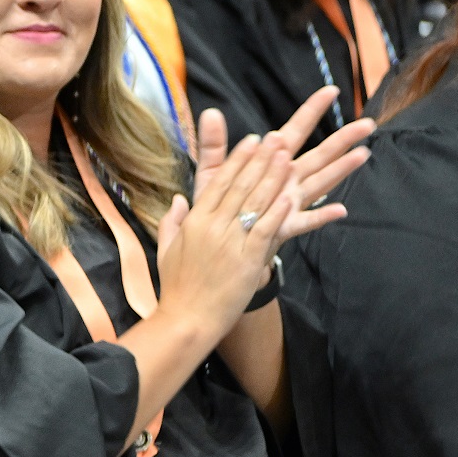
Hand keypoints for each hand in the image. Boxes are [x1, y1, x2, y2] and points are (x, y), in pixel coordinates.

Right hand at [153, 131, 294, 331]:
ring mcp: (230, 242)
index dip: (237, 160)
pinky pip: (265, 230)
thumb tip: (177, 200)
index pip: (218, 183)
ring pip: (255, 203)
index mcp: (194, 221)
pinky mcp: (247, 259)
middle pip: (240, 186)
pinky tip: (290, 194)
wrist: (187, 318)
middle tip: (276, 138)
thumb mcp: (167, 249)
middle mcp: (212, 227)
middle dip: (259, 160)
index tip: (252, 140)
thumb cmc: (177, 286)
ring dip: (272, 177)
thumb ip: (172, 221)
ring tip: (287, 156)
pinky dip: (278, 211)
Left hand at [192, 89, 368, 244]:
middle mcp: (285, 180)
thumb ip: (213, 144)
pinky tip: (339, 210)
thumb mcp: (213, 172)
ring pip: (319, 183)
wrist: (214, 242)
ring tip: (363, 155)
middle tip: (368, 124)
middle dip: (342, 139)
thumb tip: (209, 112)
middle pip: (318, 155)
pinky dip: (320, 216)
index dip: (311, 111)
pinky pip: (304, 221)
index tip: (330, 91)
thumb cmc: (217, 205)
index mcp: (270, 163)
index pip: (294, 131)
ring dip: (341, 170)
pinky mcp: (281, 226)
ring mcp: (287, 202)